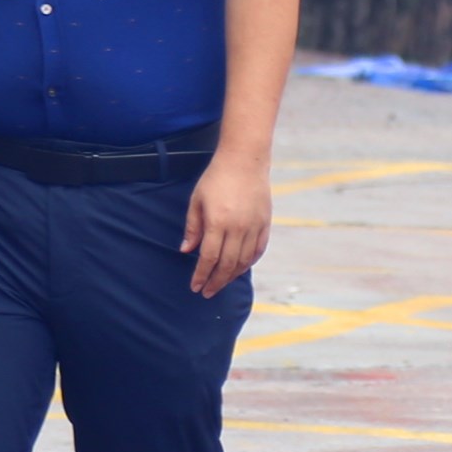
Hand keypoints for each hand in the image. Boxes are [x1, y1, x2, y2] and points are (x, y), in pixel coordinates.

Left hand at [182, 150, 269, 295]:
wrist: (245, 160)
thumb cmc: (216, 178)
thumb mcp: (197, 200)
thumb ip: (192, 228)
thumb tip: (186, 251)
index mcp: (217, 222)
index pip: (208, 257)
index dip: (201, 275)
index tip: (195, 287)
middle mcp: (238, 227)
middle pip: (227, 264)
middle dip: (216, 281)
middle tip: (207, 292)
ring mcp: (254, 226)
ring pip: (244, 261)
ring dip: (232, 275)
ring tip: (222, 282)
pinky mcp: (265, 223)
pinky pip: (258, 250)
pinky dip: (249, 262)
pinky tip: (240, 268)